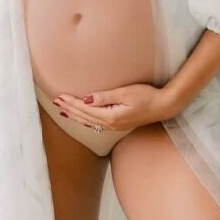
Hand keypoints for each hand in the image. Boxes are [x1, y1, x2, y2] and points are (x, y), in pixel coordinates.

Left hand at [51, 81, 178, 136]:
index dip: (71, 103)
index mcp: (111, 116)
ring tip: (63, 110)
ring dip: (75, 116)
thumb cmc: (147, 96)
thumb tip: (86, 100)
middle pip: (84, 117)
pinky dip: (85, 120)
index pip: (85, 109)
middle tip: (56, 102)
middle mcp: (111, 124)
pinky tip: (81, 118)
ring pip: (89, 122)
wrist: (164, 106)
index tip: (59, 96)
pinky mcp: (119, 124)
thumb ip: (105, 97)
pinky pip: (96, 124)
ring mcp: (115, 126)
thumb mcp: (125, 93)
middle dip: (69, 109)